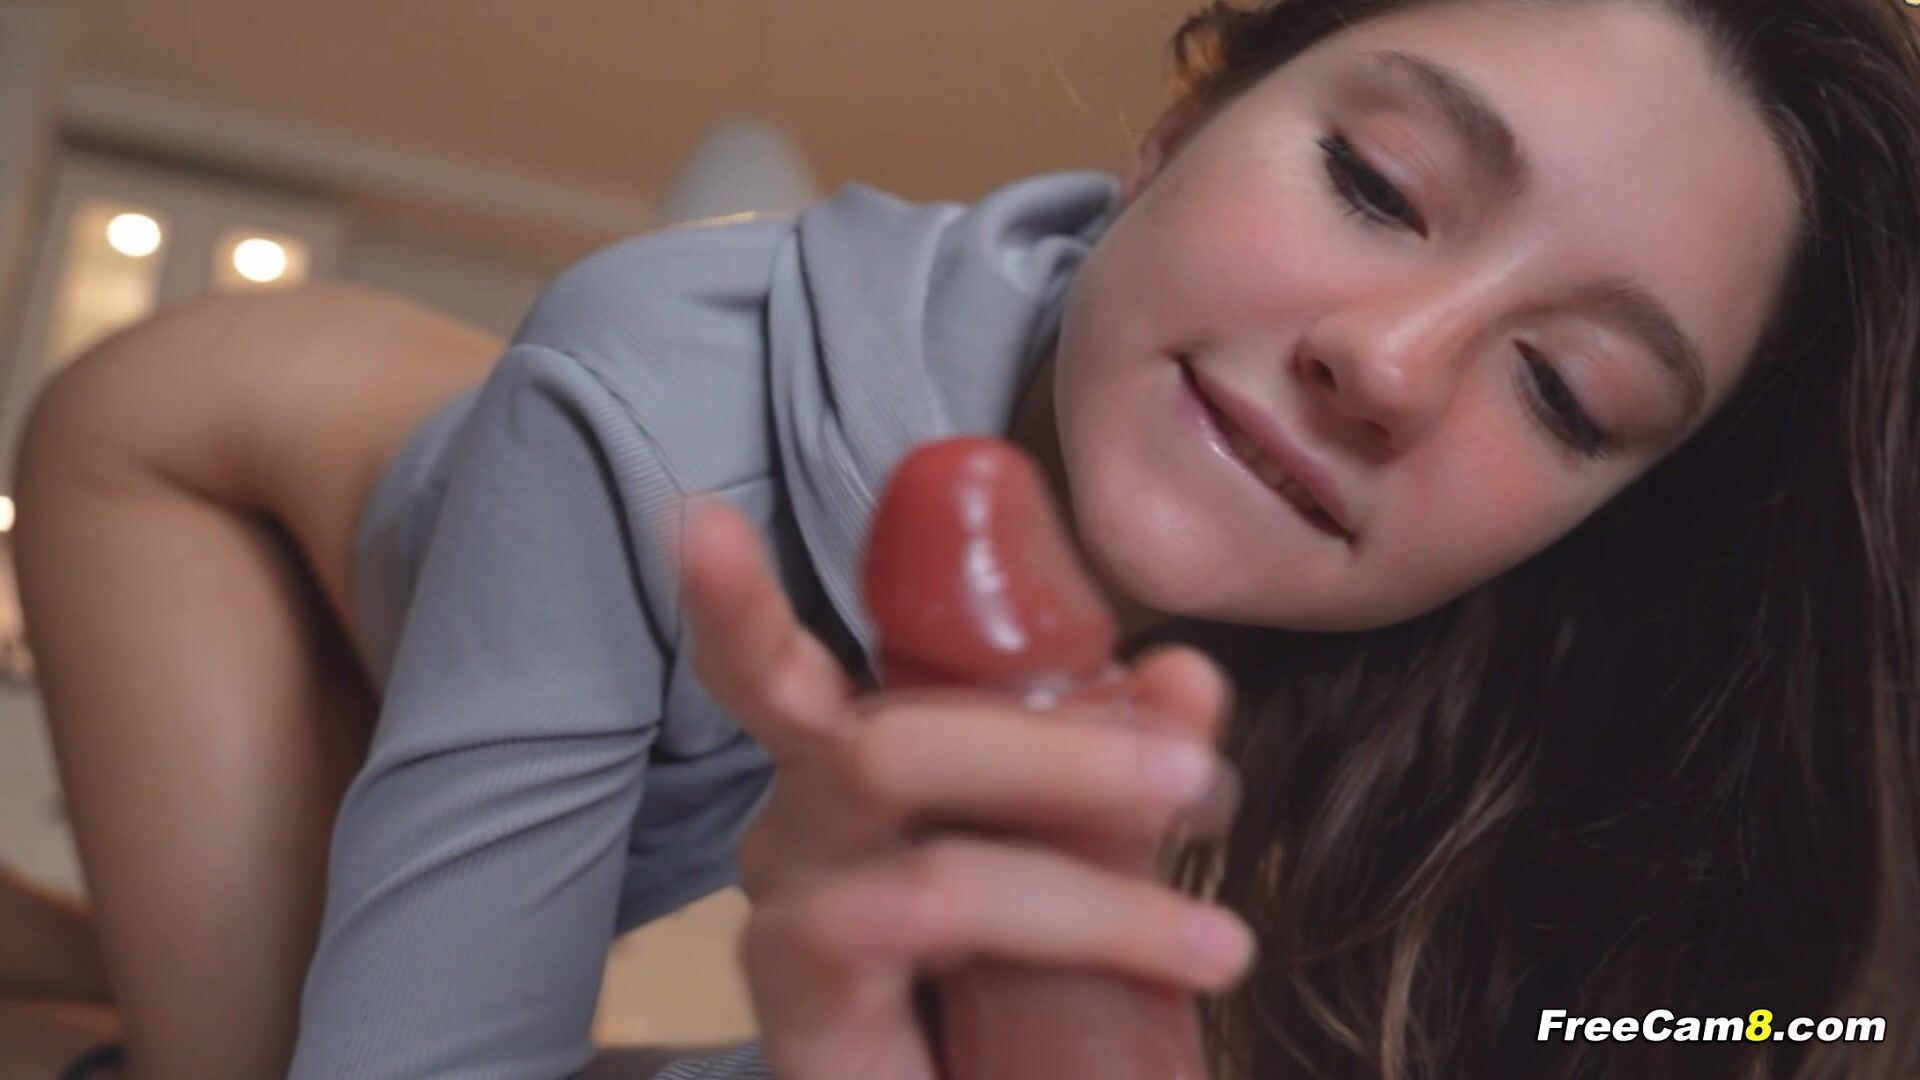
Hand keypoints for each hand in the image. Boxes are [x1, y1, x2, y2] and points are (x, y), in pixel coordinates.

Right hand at [679, 497, 1253, 1079]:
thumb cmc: (1020, 1003)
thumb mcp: (1088, 866)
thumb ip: (1122, 768)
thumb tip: (1187, 672)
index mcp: (846, 775)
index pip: (775, 666)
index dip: (730, 600)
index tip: (696, 516)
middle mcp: (797, 825)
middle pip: (879, 726)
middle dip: (1054, 737)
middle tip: (1196, 772)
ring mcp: (791, 905)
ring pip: (897, 778)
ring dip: (1080, 823)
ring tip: (1221, 923)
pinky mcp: (801, 989)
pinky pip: (924, 898)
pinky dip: (1082, 910)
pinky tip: (1197, 947)